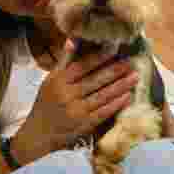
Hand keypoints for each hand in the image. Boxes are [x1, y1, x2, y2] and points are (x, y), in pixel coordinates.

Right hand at [12, 40, 138, 163]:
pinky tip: (127, 96)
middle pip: (95, 80)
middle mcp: (67, 94)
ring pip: (103, 95)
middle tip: (131, 62)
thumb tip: (73, 39)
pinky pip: (104, 112)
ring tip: (134, 76)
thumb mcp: (49, 80)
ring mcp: (76, 110)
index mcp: (59, 81)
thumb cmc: (46, 103)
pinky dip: (116, 104)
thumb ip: (63, 61)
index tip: (114, 48)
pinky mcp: (84, 124)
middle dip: (115, 71)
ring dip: (121, 86)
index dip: (99, 57)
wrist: (38, 134)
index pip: (82, 66)